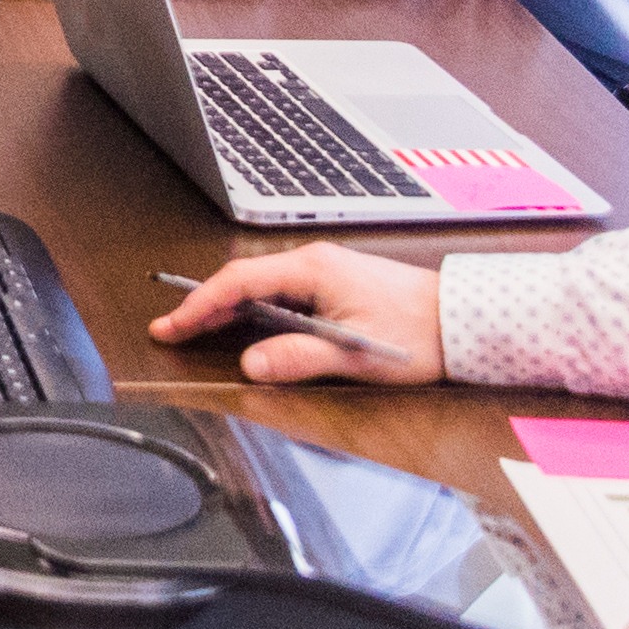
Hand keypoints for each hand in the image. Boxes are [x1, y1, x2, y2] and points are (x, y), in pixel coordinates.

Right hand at [148, 245, 442, 384]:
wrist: (459, 319)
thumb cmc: (416, 332)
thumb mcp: (354, 353)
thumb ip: (299, 357)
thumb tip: (252, 365)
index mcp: (313, 269)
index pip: (240, 282)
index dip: (201, 306)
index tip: (173, 326)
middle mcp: (314, 263)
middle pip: (243, 281)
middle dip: (203, 306)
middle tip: (168, 330)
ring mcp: (324, 272)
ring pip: (259, 286)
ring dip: (226, 307)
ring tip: (194, 329)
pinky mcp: (334, 285)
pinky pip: (278, 292)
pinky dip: (251, 308)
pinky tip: (242, 325)